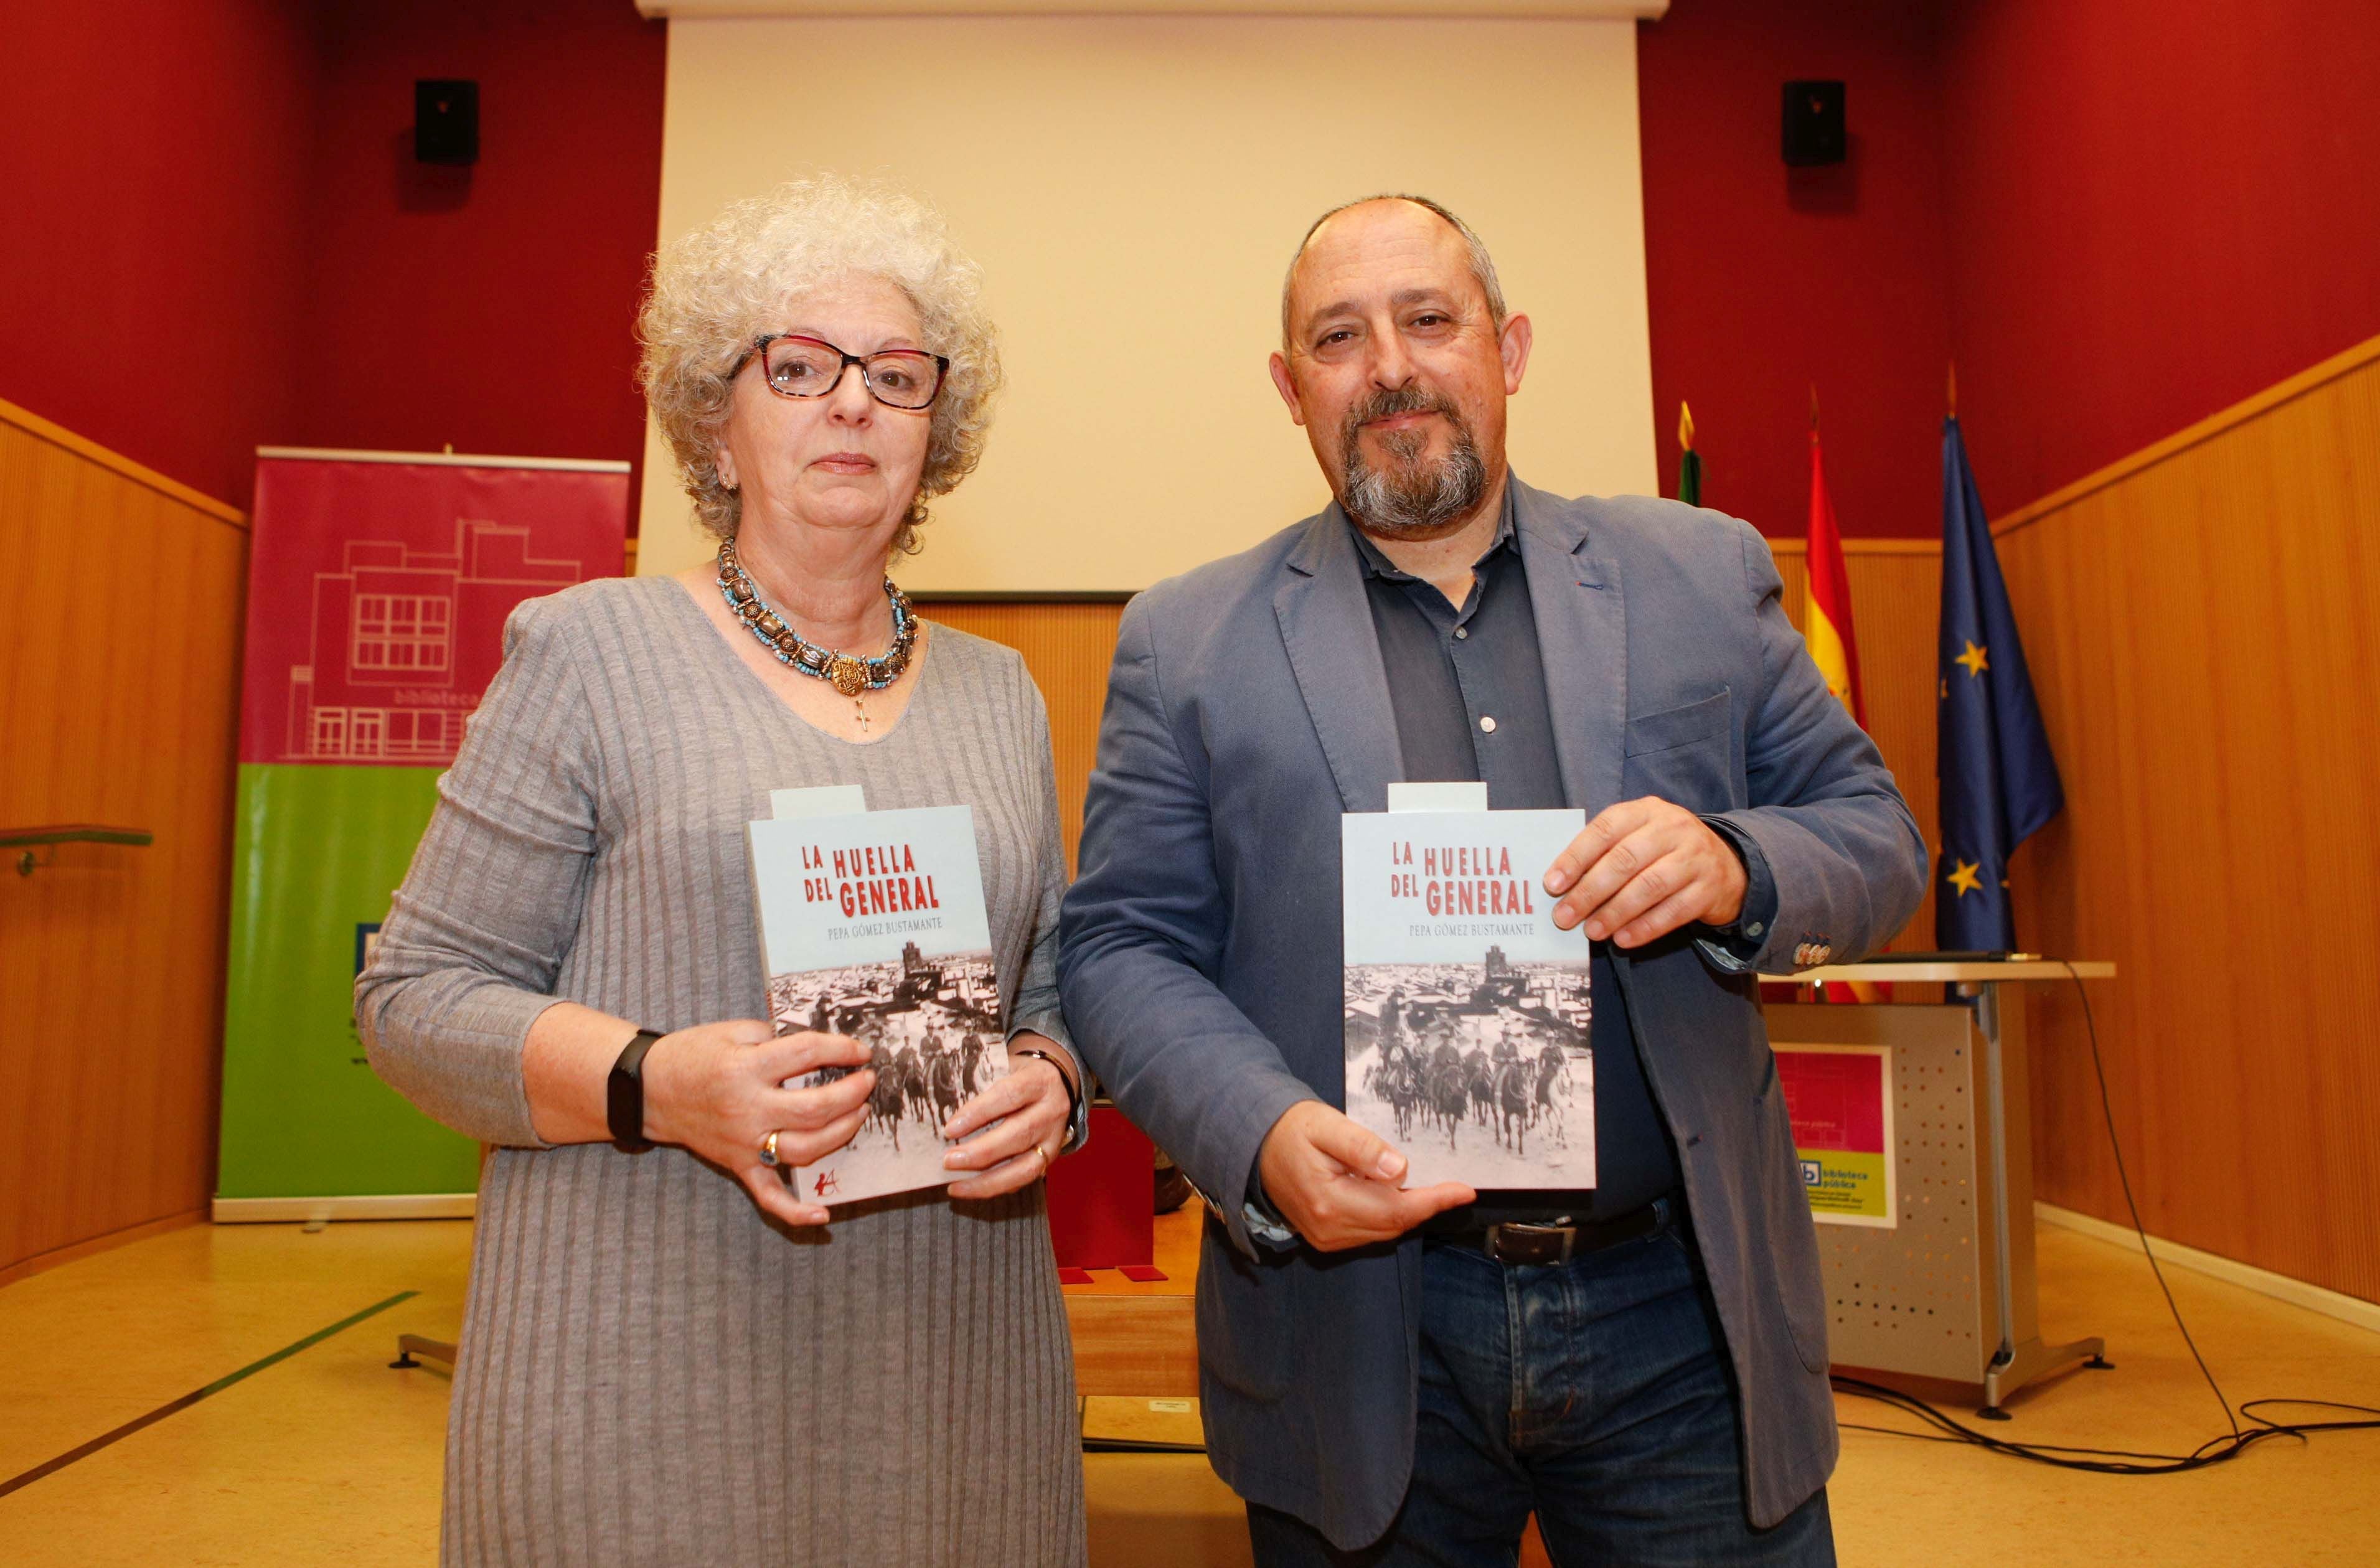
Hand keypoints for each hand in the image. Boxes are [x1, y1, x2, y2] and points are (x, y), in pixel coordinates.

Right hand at [641, 1021, 874, 1227]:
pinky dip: (795, 1211)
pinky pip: (768, 1196)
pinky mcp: (738, 1165)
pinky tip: (823, 1216)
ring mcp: (744, 1142)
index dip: (841, 1050)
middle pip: (815, 1108)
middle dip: (852, 1093)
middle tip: (868, 1081)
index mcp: (746, 1068)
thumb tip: (818, 1048)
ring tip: (859, 1113)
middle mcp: (747, 1109)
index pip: (807, 1054)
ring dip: (841, 1132)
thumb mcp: (733, 1031)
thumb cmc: (693, 1055)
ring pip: (805, 1147)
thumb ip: (776, 1037)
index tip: (861, 1051)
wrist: (650, 1090)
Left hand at [940, 1034, 1074, 1200]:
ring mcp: (1053, 1139)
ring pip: (1025, 1167)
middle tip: (948, 1160)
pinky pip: (1024, 1179)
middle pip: (1018, 1135)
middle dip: (980, 1152)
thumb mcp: (1006, 1067)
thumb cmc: (1020, 1076)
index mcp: (1038, 1081)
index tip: (950, 1128)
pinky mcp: (1050, 1159)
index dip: (979, 1112)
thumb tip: (942, 1105)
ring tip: (955, 1185)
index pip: (1009, 1096)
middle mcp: (1051, 1111)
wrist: (1058, 1085)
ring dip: (988, 1180)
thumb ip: (981, 1082)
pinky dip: (996, 1187)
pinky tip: (971, 1188)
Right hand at [1254, 1101, 1473, 1251]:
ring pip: (1384, 1230)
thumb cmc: (1290, 1129)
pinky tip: (1393, 1193)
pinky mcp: (1325, 1237)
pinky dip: (1388, 1215)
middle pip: (1394, 1224)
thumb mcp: (1326, 1125)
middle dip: (1425, 1205)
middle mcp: (1329, 1228)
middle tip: (1450, 1184)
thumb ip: (1362, 1147)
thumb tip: (1400, 1169)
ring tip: (1426, 1187)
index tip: (1464, 1190)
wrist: (1254, 1145)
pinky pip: (1370, 1231)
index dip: (1434, 1201)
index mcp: (1330, 1202)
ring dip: (1407, 1211)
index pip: (1397, 1209)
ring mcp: (1326, 1237)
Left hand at [1544, 797, 1747, 948]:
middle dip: (1589, 892)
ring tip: (1591, 931)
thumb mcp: (1639, 836)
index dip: (1576, 857)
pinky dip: (1645, 927)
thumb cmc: (1665, 851)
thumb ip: (1606, 851)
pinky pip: (1673, 911)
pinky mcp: (1708, 889)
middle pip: (1625, 860)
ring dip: (1615, 912)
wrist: (1728, 865)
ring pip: (1649, 886)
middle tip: (1564, 917)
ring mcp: (1695, 858)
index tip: (1552, 885)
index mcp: (1647, 811)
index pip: (1606, 829)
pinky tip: (1622, 939)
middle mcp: (1673, 828)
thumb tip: (1563, 884)